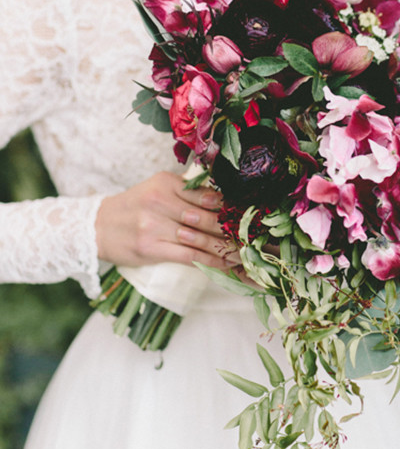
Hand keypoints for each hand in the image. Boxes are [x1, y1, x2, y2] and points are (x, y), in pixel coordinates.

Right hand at [95, 172, 237, 270]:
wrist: (95, 227)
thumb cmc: (132, 208)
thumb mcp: (155, 189)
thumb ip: (185, 191)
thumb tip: (221, 198)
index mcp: (165, 183)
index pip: (207, 194)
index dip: (231, 207)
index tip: (250, 215)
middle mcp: (160, 202)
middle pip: (206, 216)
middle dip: (232, 228)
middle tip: (254, 236)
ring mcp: (155, 226)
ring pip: (200, 238)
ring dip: (227, 247)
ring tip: (247, 252)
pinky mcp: (151, 248)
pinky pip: (189, 256)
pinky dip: (211, 262)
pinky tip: (226, 265)